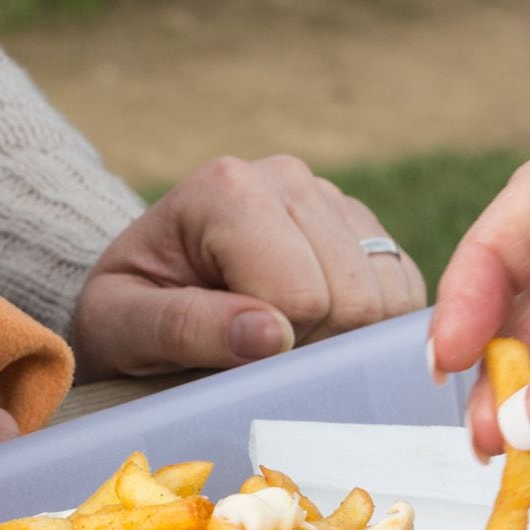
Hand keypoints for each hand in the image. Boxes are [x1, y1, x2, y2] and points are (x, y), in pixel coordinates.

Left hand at [71, 155, 425, 378]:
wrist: (144, 292)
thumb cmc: (126, 312)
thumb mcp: (122, 326)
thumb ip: (184, 327)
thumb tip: (272, 336)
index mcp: (227, 188)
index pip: (299, 295)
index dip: (272, 348)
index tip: (222, 351)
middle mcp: (288, 177)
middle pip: (353, 300)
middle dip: (310, 348)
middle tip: (251, 352)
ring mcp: (334, 199)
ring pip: (388, 302)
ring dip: (341, 343)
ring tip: (277, 337)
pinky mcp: (365, 229)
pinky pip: (407, 297)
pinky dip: (369, 334)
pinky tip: (315, 332)